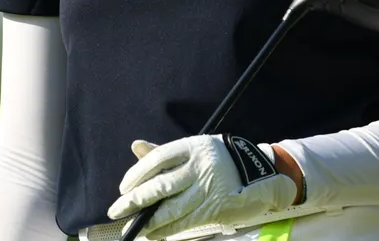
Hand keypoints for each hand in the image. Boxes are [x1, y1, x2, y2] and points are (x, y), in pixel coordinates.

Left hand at [106, 134, 298, 239]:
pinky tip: (156, 233)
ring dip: (150, 222)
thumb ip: (164, 152)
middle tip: (116, 211)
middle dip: (136, 201)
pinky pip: (187, 222)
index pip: (158, 158)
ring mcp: (209, 189)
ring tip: (136, 228)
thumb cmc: (219, 159)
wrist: (262, 172)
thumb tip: (136, 146)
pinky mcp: (217, 209)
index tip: (123, 187)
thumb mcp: (195, 149)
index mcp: (193, 147)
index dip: (137, 173)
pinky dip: (168, 230)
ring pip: (172, 208)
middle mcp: (200, 167)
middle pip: (161, 185)